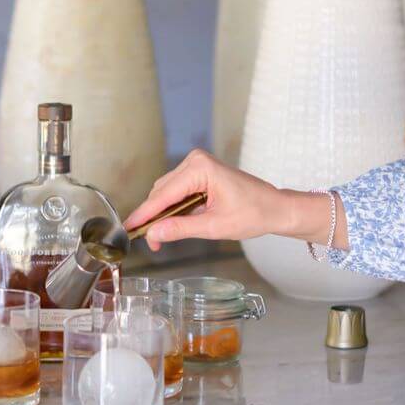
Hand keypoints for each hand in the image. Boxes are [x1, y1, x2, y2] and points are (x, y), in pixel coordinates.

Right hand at [125, 149, 316, 252]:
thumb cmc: (254, 213)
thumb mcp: (214, 226)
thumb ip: (181, 229)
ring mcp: (197, 165)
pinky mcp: (200, 172)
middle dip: (154, 217)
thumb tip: (154, 234)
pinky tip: (171, 223)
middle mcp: (195, 161)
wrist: (275, 208)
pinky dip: (172, 207)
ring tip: (160, 237)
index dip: (144, 214)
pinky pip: (177, 190)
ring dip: (162, 213)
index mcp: (200, 169)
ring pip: (166, 191)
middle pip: (161, 192)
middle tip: (150, 242)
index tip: (129, 228)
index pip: (163, 195)